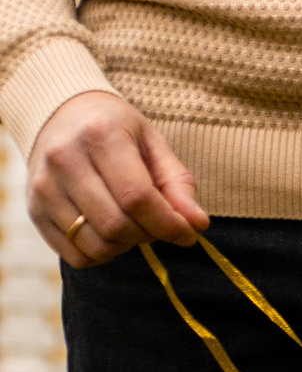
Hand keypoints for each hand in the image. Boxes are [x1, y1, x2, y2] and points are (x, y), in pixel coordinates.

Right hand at [24, 91, 208, 267]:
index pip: (137, 197)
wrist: (61, 116)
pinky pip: (75, 256)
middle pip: (116, 225)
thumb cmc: (117, 132)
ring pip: (95, 245)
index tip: (189, 233)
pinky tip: (109, 234)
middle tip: (158, 224)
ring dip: (126, 246)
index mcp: (100, 136)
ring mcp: (43, 187)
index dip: (169, 224)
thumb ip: (179, 185)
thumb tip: (198, 225)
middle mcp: (64, 160)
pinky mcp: (34, 210)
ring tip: (133, 225)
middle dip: (148, 234)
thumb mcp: (154, 145)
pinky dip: (102, 254)